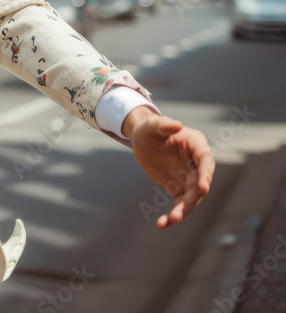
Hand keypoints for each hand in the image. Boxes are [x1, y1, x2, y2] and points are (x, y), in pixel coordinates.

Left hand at [123, 106, 214, 229]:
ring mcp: (189, 177)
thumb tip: (176, 125)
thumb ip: (162, 124)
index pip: (205, 161)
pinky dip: (173, 215)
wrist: (142, 140)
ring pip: (191, 198)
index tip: (202, 187)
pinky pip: (180, 204)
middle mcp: (197, 164)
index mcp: (197, 145)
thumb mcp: (151, 125)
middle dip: (192, 199)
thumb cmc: (149, 129)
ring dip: (183, 211)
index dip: (205, 174)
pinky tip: (162, 224)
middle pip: (199, 183)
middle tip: (180, 213)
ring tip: (170, 221)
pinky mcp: (179, 188)